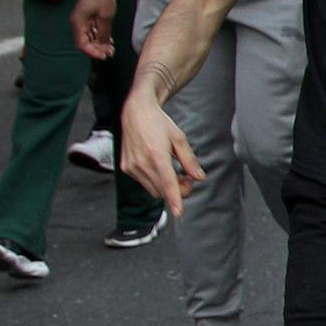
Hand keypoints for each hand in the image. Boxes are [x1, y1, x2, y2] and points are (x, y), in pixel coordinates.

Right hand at [72, 0, 120, 60]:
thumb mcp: (106, 17)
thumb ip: (104, 33)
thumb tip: (104, 46)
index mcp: (78, 23)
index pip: (82, 44)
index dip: (93, 52)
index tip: (104, 56)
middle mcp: (77, 22)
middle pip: (85, 42)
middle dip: (97, 49)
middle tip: (110, 53)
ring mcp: (82, 19)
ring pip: (89, 37)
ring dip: (99, 44)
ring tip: (111, 49)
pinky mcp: (87, 16)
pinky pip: (91, 31)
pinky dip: (99, 36)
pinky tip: (108, 41)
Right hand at [120, 89, 202, 211]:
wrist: (135, 112)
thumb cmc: (159, 123)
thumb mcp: (179, 138)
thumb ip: (189, 160)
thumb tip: (199, 177)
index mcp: (156, 155)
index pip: (167, 183)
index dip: (175, 199)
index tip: (179, 213)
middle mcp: (141, 163)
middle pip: (162, 190)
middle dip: (178, 190)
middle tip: (187, 178)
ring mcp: (131, 166)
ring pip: (153, 189)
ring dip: (166, 188)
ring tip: (174, 173)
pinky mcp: (126, 167)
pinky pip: (144, 183)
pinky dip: (154, 181)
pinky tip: (159, 168)